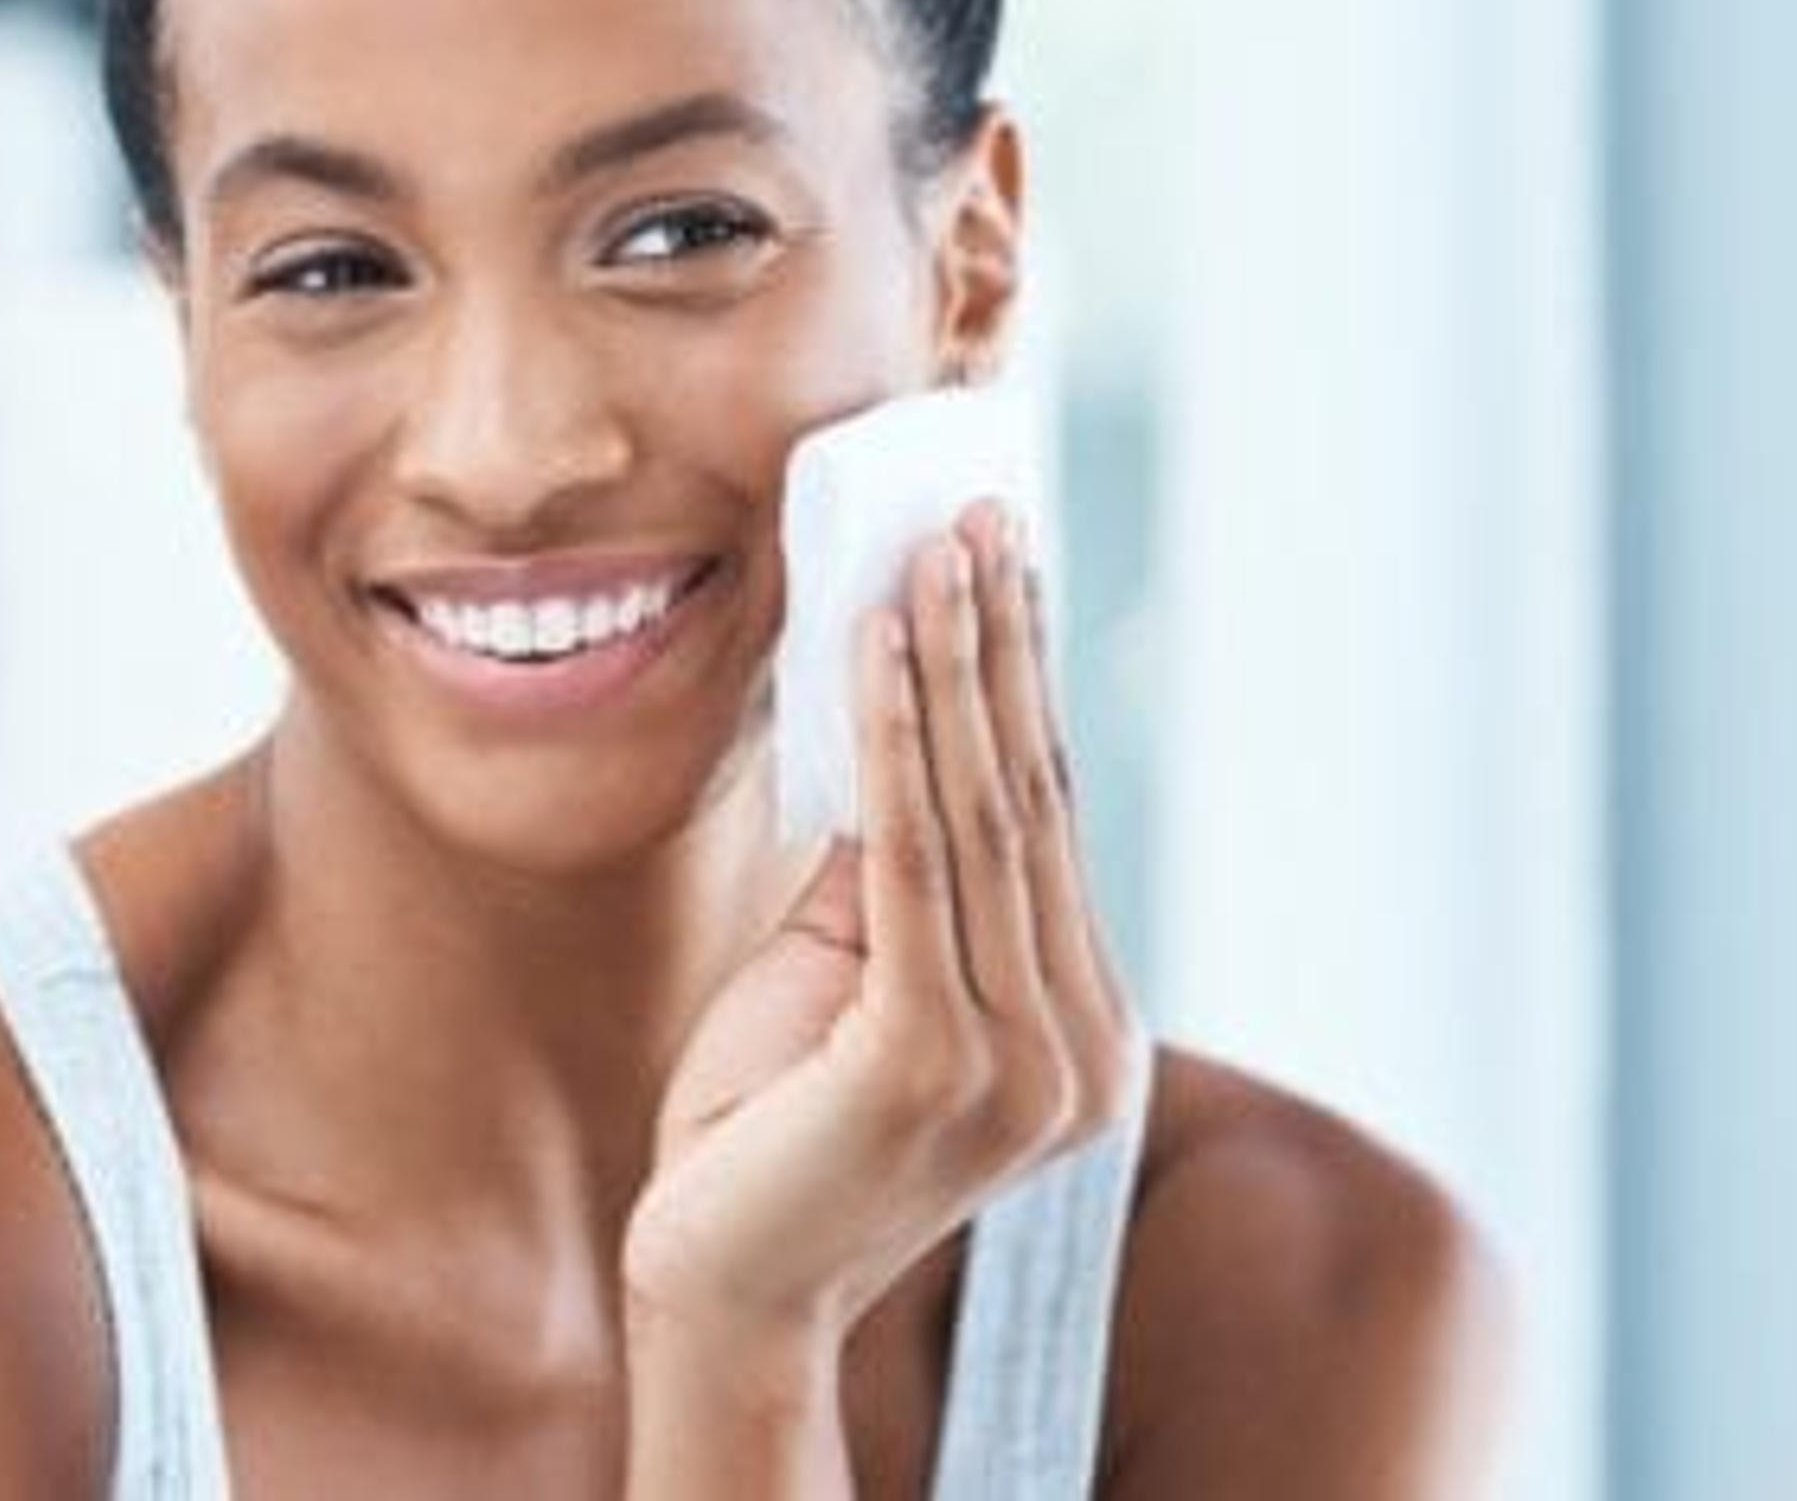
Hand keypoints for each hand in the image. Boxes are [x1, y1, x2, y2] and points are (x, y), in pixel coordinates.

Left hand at [618, 500, 1142, 1343]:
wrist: (716, 1282)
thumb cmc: (762, 1127)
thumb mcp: (844, 974)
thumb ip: (888, 873)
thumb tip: (895, 725)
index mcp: (1081, 1032)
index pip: (1050, 822)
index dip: (1024, 684)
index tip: (1006, 562)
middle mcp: (1080, 1051)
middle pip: (1032, 801)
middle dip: (1002, 645)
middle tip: (981, 514)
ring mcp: (1023, 1066)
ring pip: (982, 814)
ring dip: (953, 662)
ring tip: (933, 547)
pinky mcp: (935, 1064)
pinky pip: (915, 860)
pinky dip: (895, 734)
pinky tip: (879, 641)